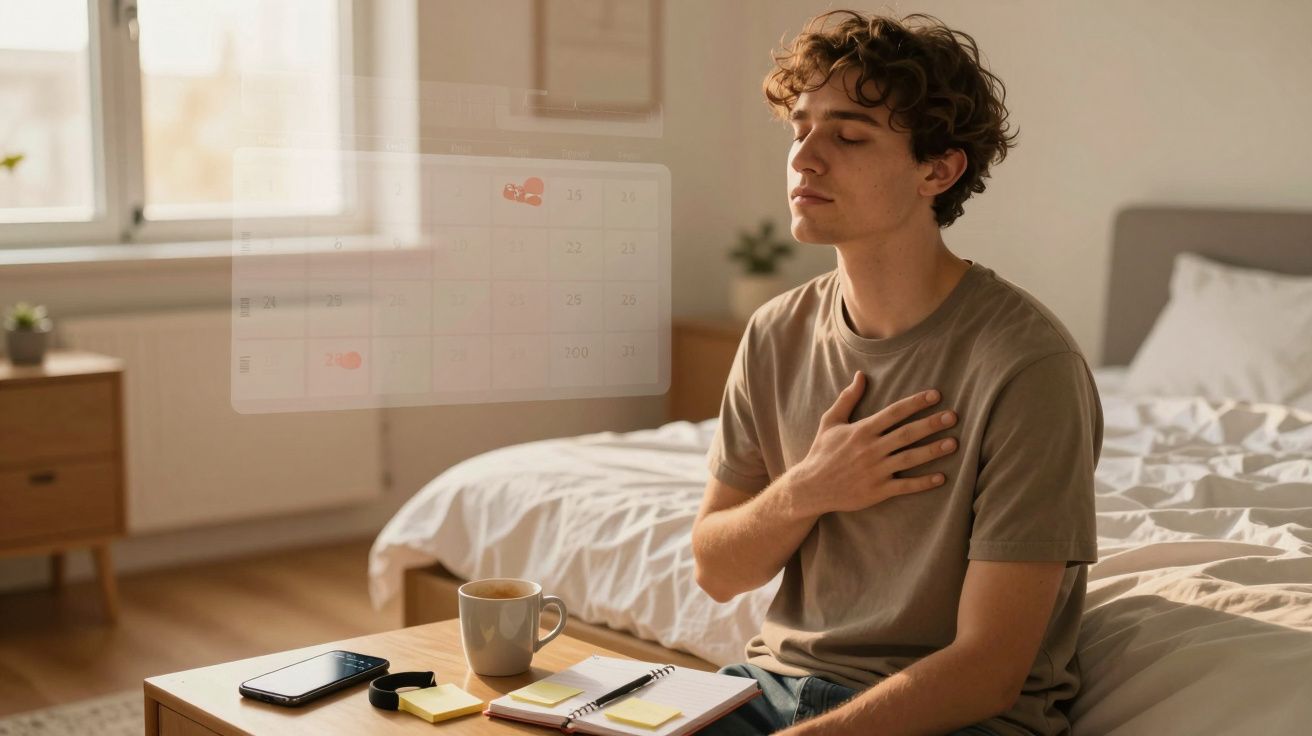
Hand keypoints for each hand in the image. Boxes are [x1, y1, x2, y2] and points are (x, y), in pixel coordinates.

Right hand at [786, 371, 957, 516]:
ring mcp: (876, 471)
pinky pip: (905, 486)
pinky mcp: (878, 491)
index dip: (915, 403)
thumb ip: (848, 398)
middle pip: (907, 434)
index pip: (893, 413)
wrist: (811, 487)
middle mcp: (871, 449)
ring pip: (910, 458)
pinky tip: (941, 477)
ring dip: (933, 451)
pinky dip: (923, 482)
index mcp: (861, 430)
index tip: (935, 395)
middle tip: (953, 416)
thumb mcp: (830, 422)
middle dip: (931, 424)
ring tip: (954, 443)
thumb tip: (860, 375)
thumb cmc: (822, 452)